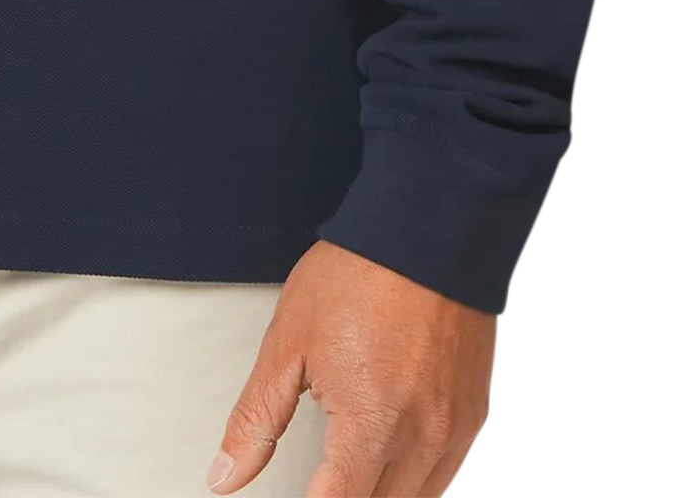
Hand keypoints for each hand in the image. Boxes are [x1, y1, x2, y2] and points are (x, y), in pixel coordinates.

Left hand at [207, 240, 495, 496]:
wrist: (430, 228)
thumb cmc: (360, 275)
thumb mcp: (288, 344)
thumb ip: (256, 419)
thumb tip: (225, 476)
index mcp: (371, 424)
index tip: (294, 494)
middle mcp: (421, 439)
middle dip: (343, 495)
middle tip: (318, 476)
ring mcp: (454, 430)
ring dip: (380, 492)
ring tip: (347, 471)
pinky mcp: (474, 416)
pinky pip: (445, 476)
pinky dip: (414, 480)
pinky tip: (387, 459)